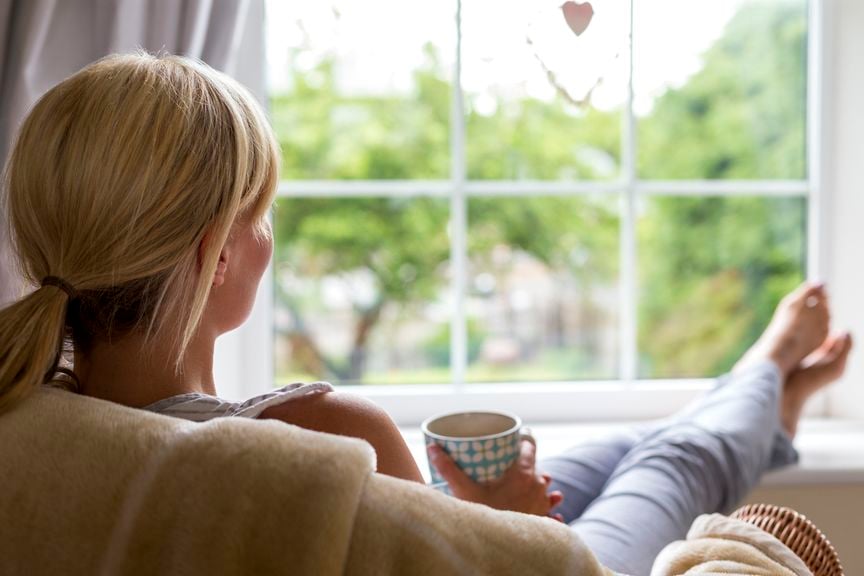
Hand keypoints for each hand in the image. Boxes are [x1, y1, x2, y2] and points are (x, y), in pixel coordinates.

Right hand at [428, 438, 563, 519]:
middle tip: (513, 464)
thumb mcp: (463, 490)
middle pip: (536, 467)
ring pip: (546, 489)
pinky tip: (552, 514)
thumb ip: (448, 468)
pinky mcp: (542, 520)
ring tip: (534, 484)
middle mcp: (537, 486)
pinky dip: (550, 510)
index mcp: (523, 473)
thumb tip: (432, 448)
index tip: (515, 441)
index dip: (523, 441)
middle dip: (527, 465)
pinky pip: (552, 513)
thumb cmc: (483, 515)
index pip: (530, 447)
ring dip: (540, 485)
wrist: (497, 548)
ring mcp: (542, 503)